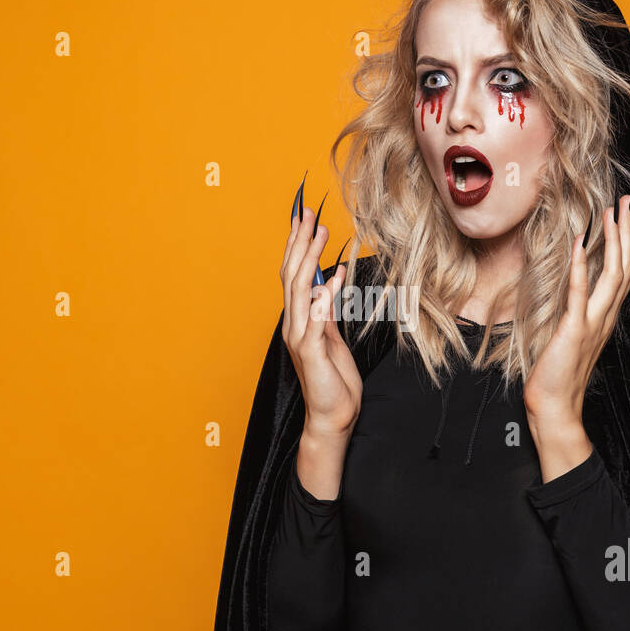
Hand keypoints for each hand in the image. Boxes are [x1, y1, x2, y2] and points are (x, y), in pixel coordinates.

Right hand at [280, 206, 362, 442]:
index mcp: (298, 320)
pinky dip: (326, 294)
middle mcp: (294, 325)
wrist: (332, 416)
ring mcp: (300, 338)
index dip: (297, 246)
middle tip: (309, 214)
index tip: (304, 219)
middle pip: (292, 276)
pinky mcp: (311, 351)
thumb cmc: (333, 380)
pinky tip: (336, 275)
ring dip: (310, 258)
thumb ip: (326, 311)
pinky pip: (318, 317)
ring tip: (320, 233)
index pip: (294, 275)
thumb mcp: (331, 338)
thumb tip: (329, 281)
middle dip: (300, 242)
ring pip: (300, 290)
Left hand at [523, 194, 629, 476]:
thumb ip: (578, 313)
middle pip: (624, 267)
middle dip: (626, 232)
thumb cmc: (559, 374)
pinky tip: (581, 243)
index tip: (629, 217)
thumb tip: (575, 292)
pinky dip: (582, 267)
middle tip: (627, 202)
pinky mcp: (574, 329)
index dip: (628, 243)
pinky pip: (580, 293)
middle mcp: (605, 317)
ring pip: (611, 275)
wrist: (556, 406)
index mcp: (605, 317)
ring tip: (611, 213)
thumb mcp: (572, 336)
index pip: (623, 273)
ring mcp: (593, 322)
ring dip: (612, 241)